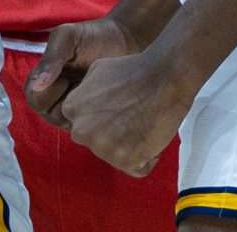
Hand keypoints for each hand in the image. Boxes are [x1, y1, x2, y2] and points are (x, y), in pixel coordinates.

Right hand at [25, 16, 137, 128]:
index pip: (34, 99)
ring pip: (69, 122)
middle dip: (68, 101)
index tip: (65, 77)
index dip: (48, 92)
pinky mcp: (92, 114)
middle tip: (85, 84)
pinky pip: (87, 126)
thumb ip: (51, 58)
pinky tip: (105, 96)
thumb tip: (37, 85)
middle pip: (50, 114)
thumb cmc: (93, 36)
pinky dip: (95, 115)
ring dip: (83, 108)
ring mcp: (74, 107)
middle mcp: (55, 97)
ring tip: (97, 88)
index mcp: (43, 79)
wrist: (124, 39)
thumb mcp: (67, 38)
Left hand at [60, 48, 192, 176]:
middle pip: (95, 142)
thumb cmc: (134, 71)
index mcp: (72, 108)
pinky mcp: (125, 161)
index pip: (82, 124)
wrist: (163, 79)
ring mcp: (102, 149)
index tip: (117, 108)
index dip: (102, 117)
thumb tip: (85, 102)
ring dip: (129, 145)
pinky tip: (152, 135)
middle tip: (131, 116)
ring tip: (143, 123)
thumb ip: (84, 91)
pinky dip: (146, 157)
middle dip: (112, 134)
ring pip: (115, 155)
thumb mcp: (97, 69)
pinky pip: (136, 167)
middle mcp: (82, 131)